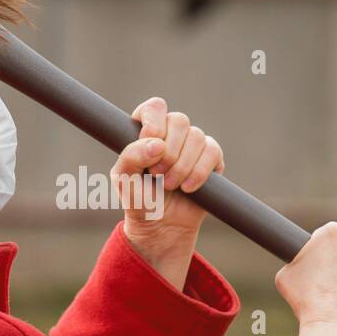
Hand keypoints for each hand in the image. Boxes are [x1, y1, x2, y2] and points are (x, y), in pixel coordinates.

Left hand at [113, 97, 223, 289]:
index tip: (150, 147)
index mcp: (148, 132)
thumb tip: (158, 144)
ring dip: (182, 166)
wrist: (161, 227)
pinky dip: (199, 172)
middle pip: (179, 120)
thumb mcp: (123, 179)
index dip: (154, 123)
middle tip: (157, 175)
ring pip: (197, 136)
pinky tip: (189, 188)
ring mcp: (193, 145)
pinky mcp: (212, 159)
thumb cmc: (139, 200)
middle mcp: (171, 134)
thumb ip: (131, 156)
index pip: (155, 107)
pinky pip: (213, 152)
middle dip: (169, 151)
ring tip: (170, 185)